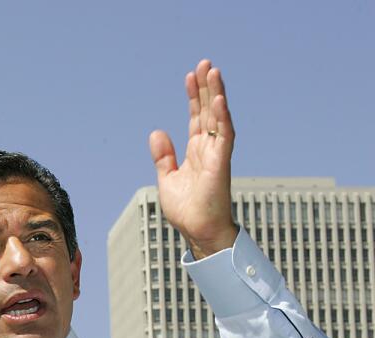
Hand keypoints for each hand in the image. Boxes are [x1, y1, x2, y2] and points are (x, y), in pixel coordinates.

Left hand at [149, 59, 239, 259]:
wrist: (197, 230)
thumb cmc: (187, 209)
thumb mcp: (168, 178)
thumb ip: (164, 156)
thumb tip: (157, 132)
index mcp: (197, 151)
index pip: (197, 117)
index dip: (194, 97)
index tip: (190, 76)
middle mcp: (209, 148)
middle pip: (208, 111)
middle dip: (206, 87)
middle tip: (204, 63)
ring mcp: (217, 154)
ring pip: (218, 117)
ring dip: (215, 94)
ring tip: (212, 70)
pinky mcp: (221, 163)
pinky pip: (224, 136)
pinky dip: (221, 117)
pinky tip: (218, 99)